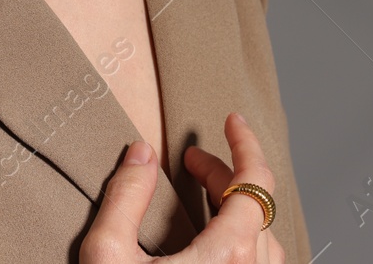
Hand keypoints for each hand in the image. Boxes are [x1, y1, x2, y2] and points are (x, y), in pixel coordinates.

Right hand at [81, 112, 285, 263]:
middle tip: (192, 162)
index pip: (255, 182)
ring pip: (263, 240)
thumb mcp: (108, 256)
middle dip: (223, 174)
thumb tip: (140, 153)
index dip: (245, 144)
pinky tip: (219, 240)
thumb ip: (125, 198)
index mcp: (227, 256)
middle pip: (255, 208)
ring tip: (210, 199)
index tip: (232, 121)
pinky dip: (246, 241)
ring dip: (238, 211)